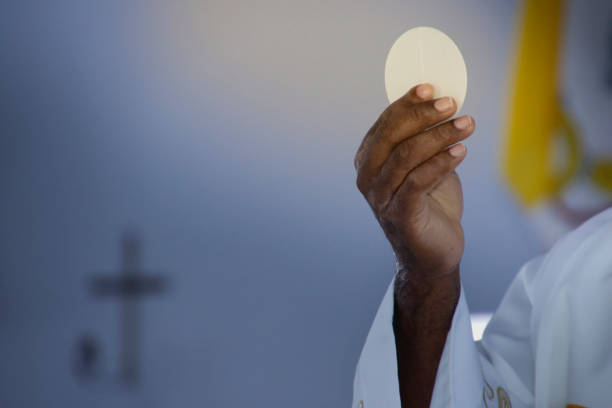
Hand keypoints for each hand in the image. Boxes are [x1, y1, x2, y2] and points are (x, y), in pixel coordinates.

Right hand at [354, 83, 474, 277]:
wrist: (433, 252)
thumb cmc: (430, 204)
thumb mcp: (426, 165)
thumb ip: (427, 139)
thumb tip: (445, 104)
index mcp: (369, 159)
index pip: (385, 123)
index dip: (406, 103)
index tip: (432, 87)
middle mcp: (368, 177)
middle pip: (391, 136)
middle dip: (421, 115)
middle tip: (451, 103)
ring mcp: (380, 198)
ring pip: (406, 156)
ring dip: (439, 136)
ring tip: (467, 124)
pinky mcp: (399, 215)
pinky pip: (417, 182)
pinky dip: (441, 162)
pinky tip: (461, 151)